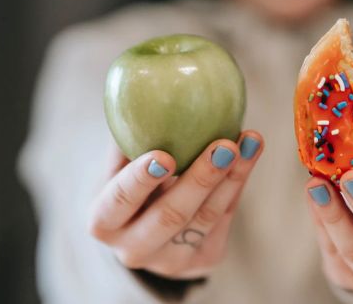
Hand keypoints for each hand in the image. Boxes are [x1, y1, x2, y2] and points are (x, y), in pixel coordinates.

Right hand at [88, 131, 262, 278]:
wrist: (145, 232)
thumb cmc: (128, 185)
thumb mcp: (117, 167)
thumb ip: (128, 140)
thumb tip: (143, 91)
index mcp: (103, 223)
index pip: (120, 202)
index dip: (140, 180)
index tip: (164, 155)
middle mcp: (134, 250)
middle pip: (170, 215)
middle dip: (201, 179)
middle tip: (224, 145)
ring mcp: (170, 262)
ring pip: (206, 218)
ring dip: (232, 177)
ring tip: (249, 141)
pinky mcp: (204, 261)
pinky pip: (224, 219)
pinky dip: (238, 183)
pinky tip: (249, 154)